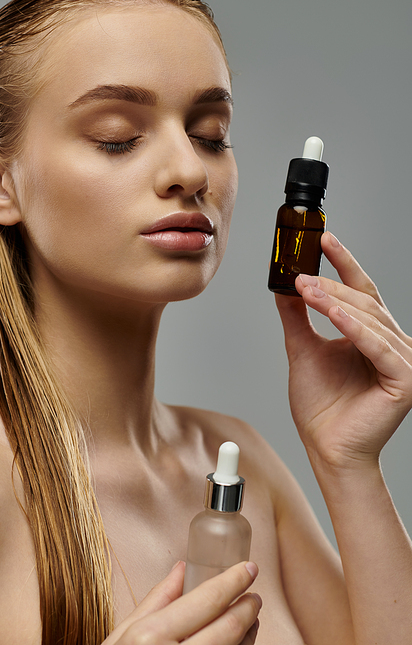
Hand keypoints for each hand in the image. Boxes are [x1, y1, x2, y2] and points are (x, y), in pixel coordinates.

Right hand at [103, 560, 260, 644]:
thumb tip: (183, 569)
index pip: (206, 601)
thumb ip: (155, 601)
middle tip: (253, 595)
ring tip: (248, 618)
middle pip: (228, 628)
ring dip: (248, 632)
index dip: (233, 581)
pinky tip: (238, 644)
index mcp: (150, 638)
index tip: (249, 568)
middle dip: (247, 607)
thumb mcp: (121, 637)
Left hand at [275, 232, 411, 470]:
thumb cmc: (320, 405)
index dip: (344, 262)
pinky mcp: (406, 379)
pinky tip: (333, 314)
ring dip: (336, 302)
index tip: (324, 238)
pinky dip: (355, 329)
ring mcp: (403, 360)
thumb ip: (298, 316)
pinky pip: (378, 347)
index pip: (360, 290)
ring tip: (307, 288)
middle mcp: (392, 343)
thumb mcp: (303, 348)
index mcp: (372, 334)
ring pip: (370, 319)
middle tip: (301, 274)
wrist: (326, 447)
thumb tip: (284, 285)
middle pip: (363, 302)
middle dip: (331, 284)